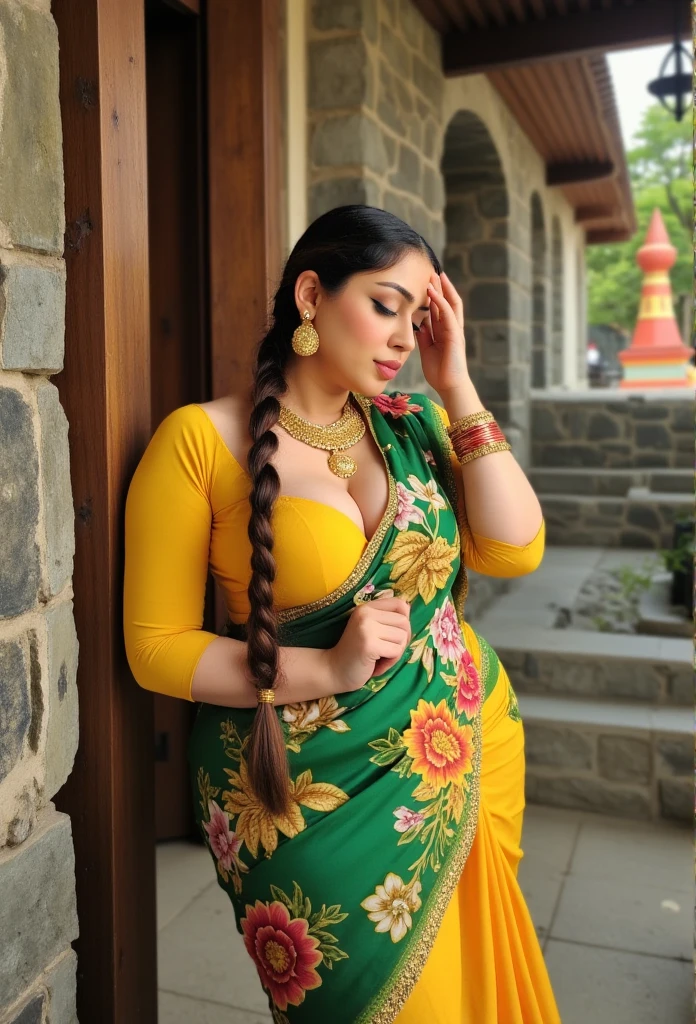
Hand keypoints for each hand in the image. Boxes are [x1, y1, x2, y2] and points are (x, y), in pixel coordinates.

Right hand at [325, 597, 411, 692]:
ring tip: (379, 658)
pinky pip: (396, 651)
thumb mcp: (371, 629)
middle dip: (401, 641)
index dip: (404, 622)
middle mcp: (366, 613)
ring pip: (402, 638)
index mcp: (367, 607)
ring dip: (395, 653)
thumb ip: (386, 618)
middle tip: (385, 651)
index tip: (392, 635)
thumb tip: (408, 608)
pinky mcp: (369, 644)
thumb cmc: (357, 652)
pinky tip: (377, 664)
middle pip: (404, 623)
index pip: (400, 604)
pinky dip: (391, 662)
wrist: (334, 671)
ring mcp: (366, 628)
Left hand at [415, 271, 469, 394]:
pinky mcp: (455, 335)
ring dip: (442, 288)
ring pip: (450, 303)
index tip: (426, 281)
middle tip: (431, 271)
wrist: (449, 386)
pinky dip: (440, 301)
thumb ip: (424, 336)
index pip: (440, 307)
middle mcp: (451, 327)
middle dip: (440, 286)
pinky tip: (432, 291)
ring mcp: (455, 330)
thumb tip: (418, 323)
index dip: (434, 294)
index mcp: (444, 331)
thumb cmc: (439, 371)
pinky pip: (448, 314)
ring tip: (434, 275)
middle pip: (447, 301)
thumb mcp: (427, 349)